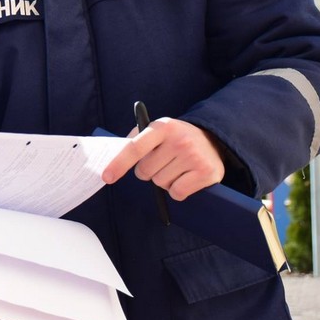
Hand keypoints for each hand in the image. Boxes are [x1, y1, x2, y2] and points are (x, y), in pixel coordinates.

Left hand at [101, 117, 224, 200]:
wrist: (212, 140)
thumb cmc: (175, 138)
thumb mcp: (157, 130)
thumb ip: (134, 139)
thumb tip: (113, 156)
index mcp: (162, 127)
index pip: (135, 147)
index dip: (119, 163)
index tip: (107, 177)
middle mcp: (179, 140)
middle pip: (145, 171)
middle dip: (149, 171)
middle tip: (163, 161)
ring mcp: (193, 156)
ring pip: (160, 183)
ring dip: (164, 180)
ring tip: (176, 167)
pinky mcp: (205, 172)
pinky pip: (177, 193)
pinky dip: (177, 190)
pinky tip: (185, 177)